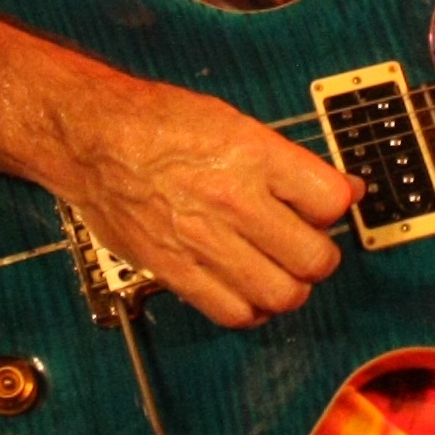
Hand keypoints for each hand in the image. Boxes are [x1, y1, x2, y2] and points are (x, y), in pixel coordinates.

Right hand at [38, 72, 358, 329]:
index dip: (337, 207)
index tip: (325, 208)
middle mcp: (234, 200)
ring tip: (279, 271)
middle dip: (320, 256)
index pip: (331, 202)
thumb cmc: (157, 123)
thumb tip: (343, 188)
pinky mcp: (176, 270)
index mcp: (254, 155)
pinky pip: (234, 312)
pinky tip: (247, 289)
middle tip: (307, 246)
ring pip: (282, 294)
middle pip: (314, 258)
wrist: (91, 139)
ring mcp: (205, 241)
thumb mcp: (233, 121)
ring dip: (291, 288)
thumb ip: (288, 161)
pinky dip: (251, 309)